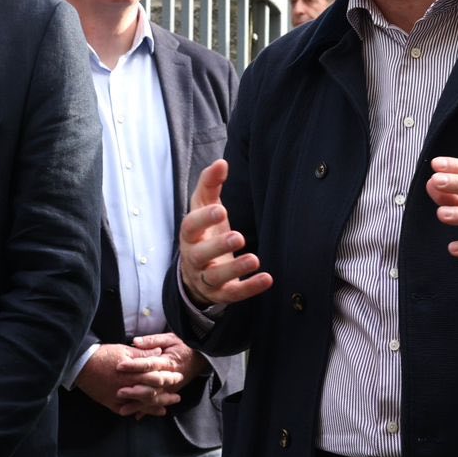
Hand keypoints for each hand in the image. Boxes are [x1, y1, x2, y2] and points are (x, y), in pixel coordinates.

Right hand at [76, 342, 170, 415]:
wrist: (81, 367)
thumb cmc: (103, 355)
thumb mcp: (124, 350)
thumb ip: (143, 353)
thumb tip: (160, 352)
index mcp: (133, 370)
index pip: (155, 374)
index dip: (168, 375)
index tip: (178, 374)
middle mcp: (129, 385)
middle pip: (153, 389)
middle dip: (167, 389)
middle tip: (178, 390)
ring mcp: (121, 397)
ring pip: (144, 402)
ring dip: (159, 403)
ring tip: (171, 404)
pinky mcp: (113, 404)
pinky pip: (130, 410)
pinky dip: (142, 412)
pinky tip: (151, 413)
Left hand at [118, 332, 210, 418]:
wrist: (200, 357)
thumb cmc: (183, 346)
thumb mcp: (170, 338)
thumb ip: (152, 340)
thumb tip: (136, 342)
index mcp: (168, 361)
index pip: (149, 364)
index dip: (134, 365)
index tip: (119, 366)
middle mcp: (170, 377)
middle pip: (151, 385)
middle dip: (135, 389)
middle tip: (119, 391)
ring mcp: (171, 388)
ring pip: (154, 398)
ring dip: (139, 404)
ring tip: (123, 409)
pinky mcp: (170, 393)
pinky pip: (158, 404)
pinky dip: (147, 411)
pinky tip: (135, 416)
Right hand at [178, 159, 271, 306]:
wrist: (196, 271)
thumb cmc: (204, 230)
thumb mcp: (203, 205)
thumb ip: (210, 183)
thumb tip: (221, 162)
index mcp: (190, 235)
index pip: (190, 227)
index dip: (203, 219)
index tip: (220, 209)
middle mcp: (194, 258)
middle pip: (200, 255)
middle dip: (218, 247)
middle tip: (238, 237)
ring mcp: (207, 278)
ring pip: (216, 277)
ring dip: (235, 270)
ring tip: (254, 259)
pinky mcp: (221, 293)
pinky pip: (233, 294)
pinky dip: (250, 288)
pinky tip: (267, 278)